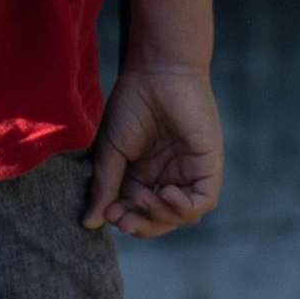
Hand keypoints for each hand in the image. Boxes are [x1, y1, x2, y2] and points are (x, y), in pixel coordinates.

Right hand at [85, 62, 221, 236]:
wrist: (157, 73)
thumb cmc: (132, 104)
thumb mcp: (111, 151)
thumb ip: (105, 186)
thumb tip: (91, 223)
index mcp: (144, 174)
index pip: (137, 212)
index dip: (125, 219)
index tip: (107, 216)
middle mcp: (168, 177)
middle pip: (161, 220)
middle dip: (143, 225)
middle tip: (124, 220)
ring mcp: (189, 172)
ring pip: (182, 216)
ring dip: (159, 217)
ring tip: (142, 198)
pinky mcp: (208, 165)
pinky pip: (203, 201)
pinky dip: (184, 208)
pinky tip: (167, 194)